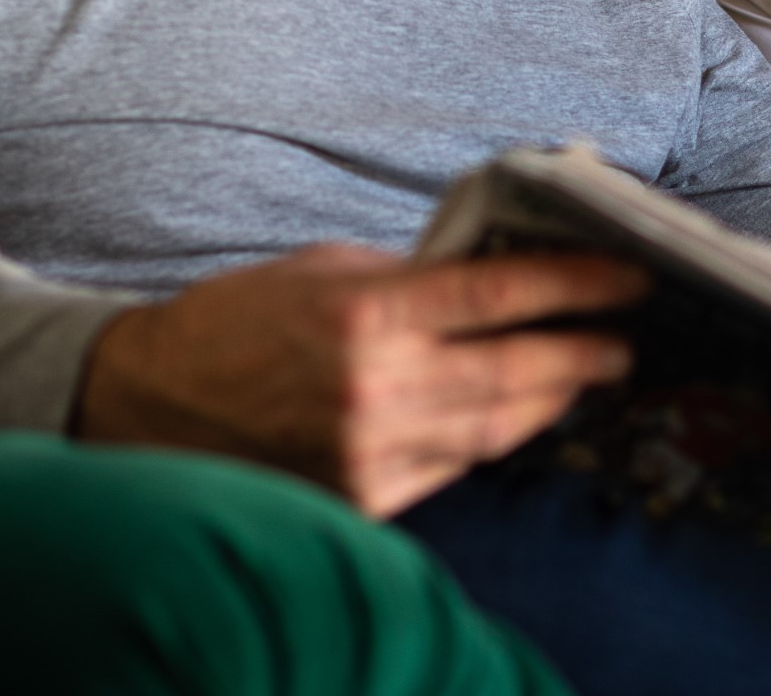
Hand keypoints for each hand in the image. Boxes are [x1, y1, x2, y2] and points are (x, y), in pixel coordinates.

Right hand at [74, 243, 648, 516]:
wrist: (143, 402)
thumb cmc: (239, 320)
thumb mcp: (327, 270)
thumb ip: (413, 276)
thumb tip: (499, 271)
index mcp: (367, 314)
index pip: (500, 295)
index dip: (576, 284)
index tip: (627, 276)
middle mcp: (375, 388)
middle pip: (516, 370)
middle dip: (583, 353)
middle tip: (623, 339)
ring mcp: (370, 453)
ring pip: (495, 428)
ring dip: (549, 399)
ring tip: (585, 374)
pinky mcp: (361, 500)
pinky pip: (452, 468)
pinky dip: (491, 439)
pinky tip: (518, 415)